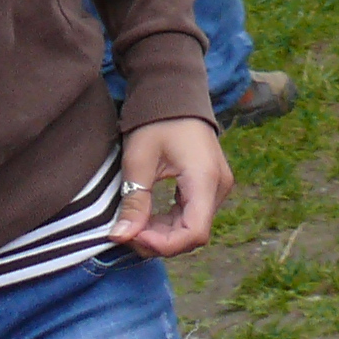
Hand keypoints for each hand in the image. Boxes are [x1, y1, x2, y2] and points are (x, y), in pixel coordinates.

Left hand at [111, 118, 231, 257]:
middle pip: (193, 233)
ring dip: (163, 233)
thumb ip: (134, 201)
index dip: (163, 244)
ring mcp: (217, 187)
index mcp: (205, 179)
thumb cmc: (156, 122)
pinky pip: (193, 215)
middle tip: (126, 231)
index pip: (194, 233)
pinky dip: (169, 223)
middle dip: (158, 241)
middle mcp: (218, 187)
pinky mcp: (209, 186)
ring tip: (134, 224)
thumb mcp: (139, 161)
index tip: (133, 236)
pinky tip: (147, 218)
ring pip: (192, 227)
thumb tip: (120, 238)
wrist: (174, 94)